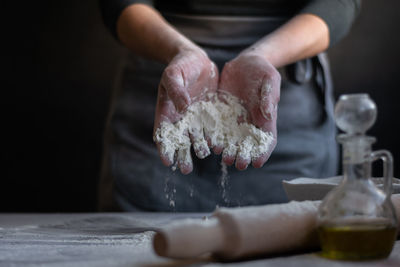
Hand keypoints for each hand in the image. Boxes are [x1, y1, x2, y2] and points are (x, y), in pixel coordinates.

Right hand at [154, 47, 218, 173]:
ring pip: (196, 137)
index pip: (163, 133)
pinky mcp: (210, 113)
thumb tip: (183, 109)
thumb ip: (177, 91)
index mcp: (167, 110)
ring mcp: (196, 116)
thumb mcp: (173, 75)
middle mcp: (181, 117)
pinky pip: (212, 127)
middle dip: (182, 155)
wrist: (197, 59)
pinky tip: (219, 145)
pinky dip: (214, 137)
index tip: (167, 161)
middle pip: (180, 140)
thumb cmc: (180, 66)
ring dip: (198, 149)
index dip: (164, 148)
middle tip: (185, 169)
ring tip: (203, 156)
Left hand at [219, 52, 280, 169]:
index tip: (257, 163)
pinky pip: (217, 126)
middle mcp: (250, 121)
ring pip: (232, 138)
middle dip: (243, 154)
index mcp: (265, 117)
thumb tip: (268, 114)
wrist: (245, 62)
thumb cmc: (263, 70)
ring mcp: (235, 118)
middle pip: (247, 143)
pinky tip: (210, 142)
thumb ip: (268, 97)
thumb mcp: (269, 80)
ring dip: (229, 149)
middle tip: (237, 163)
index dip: (263, 152)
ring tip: (223, 157)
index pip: (266, 139)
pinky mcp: (222, 112)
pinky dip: (215, 136)